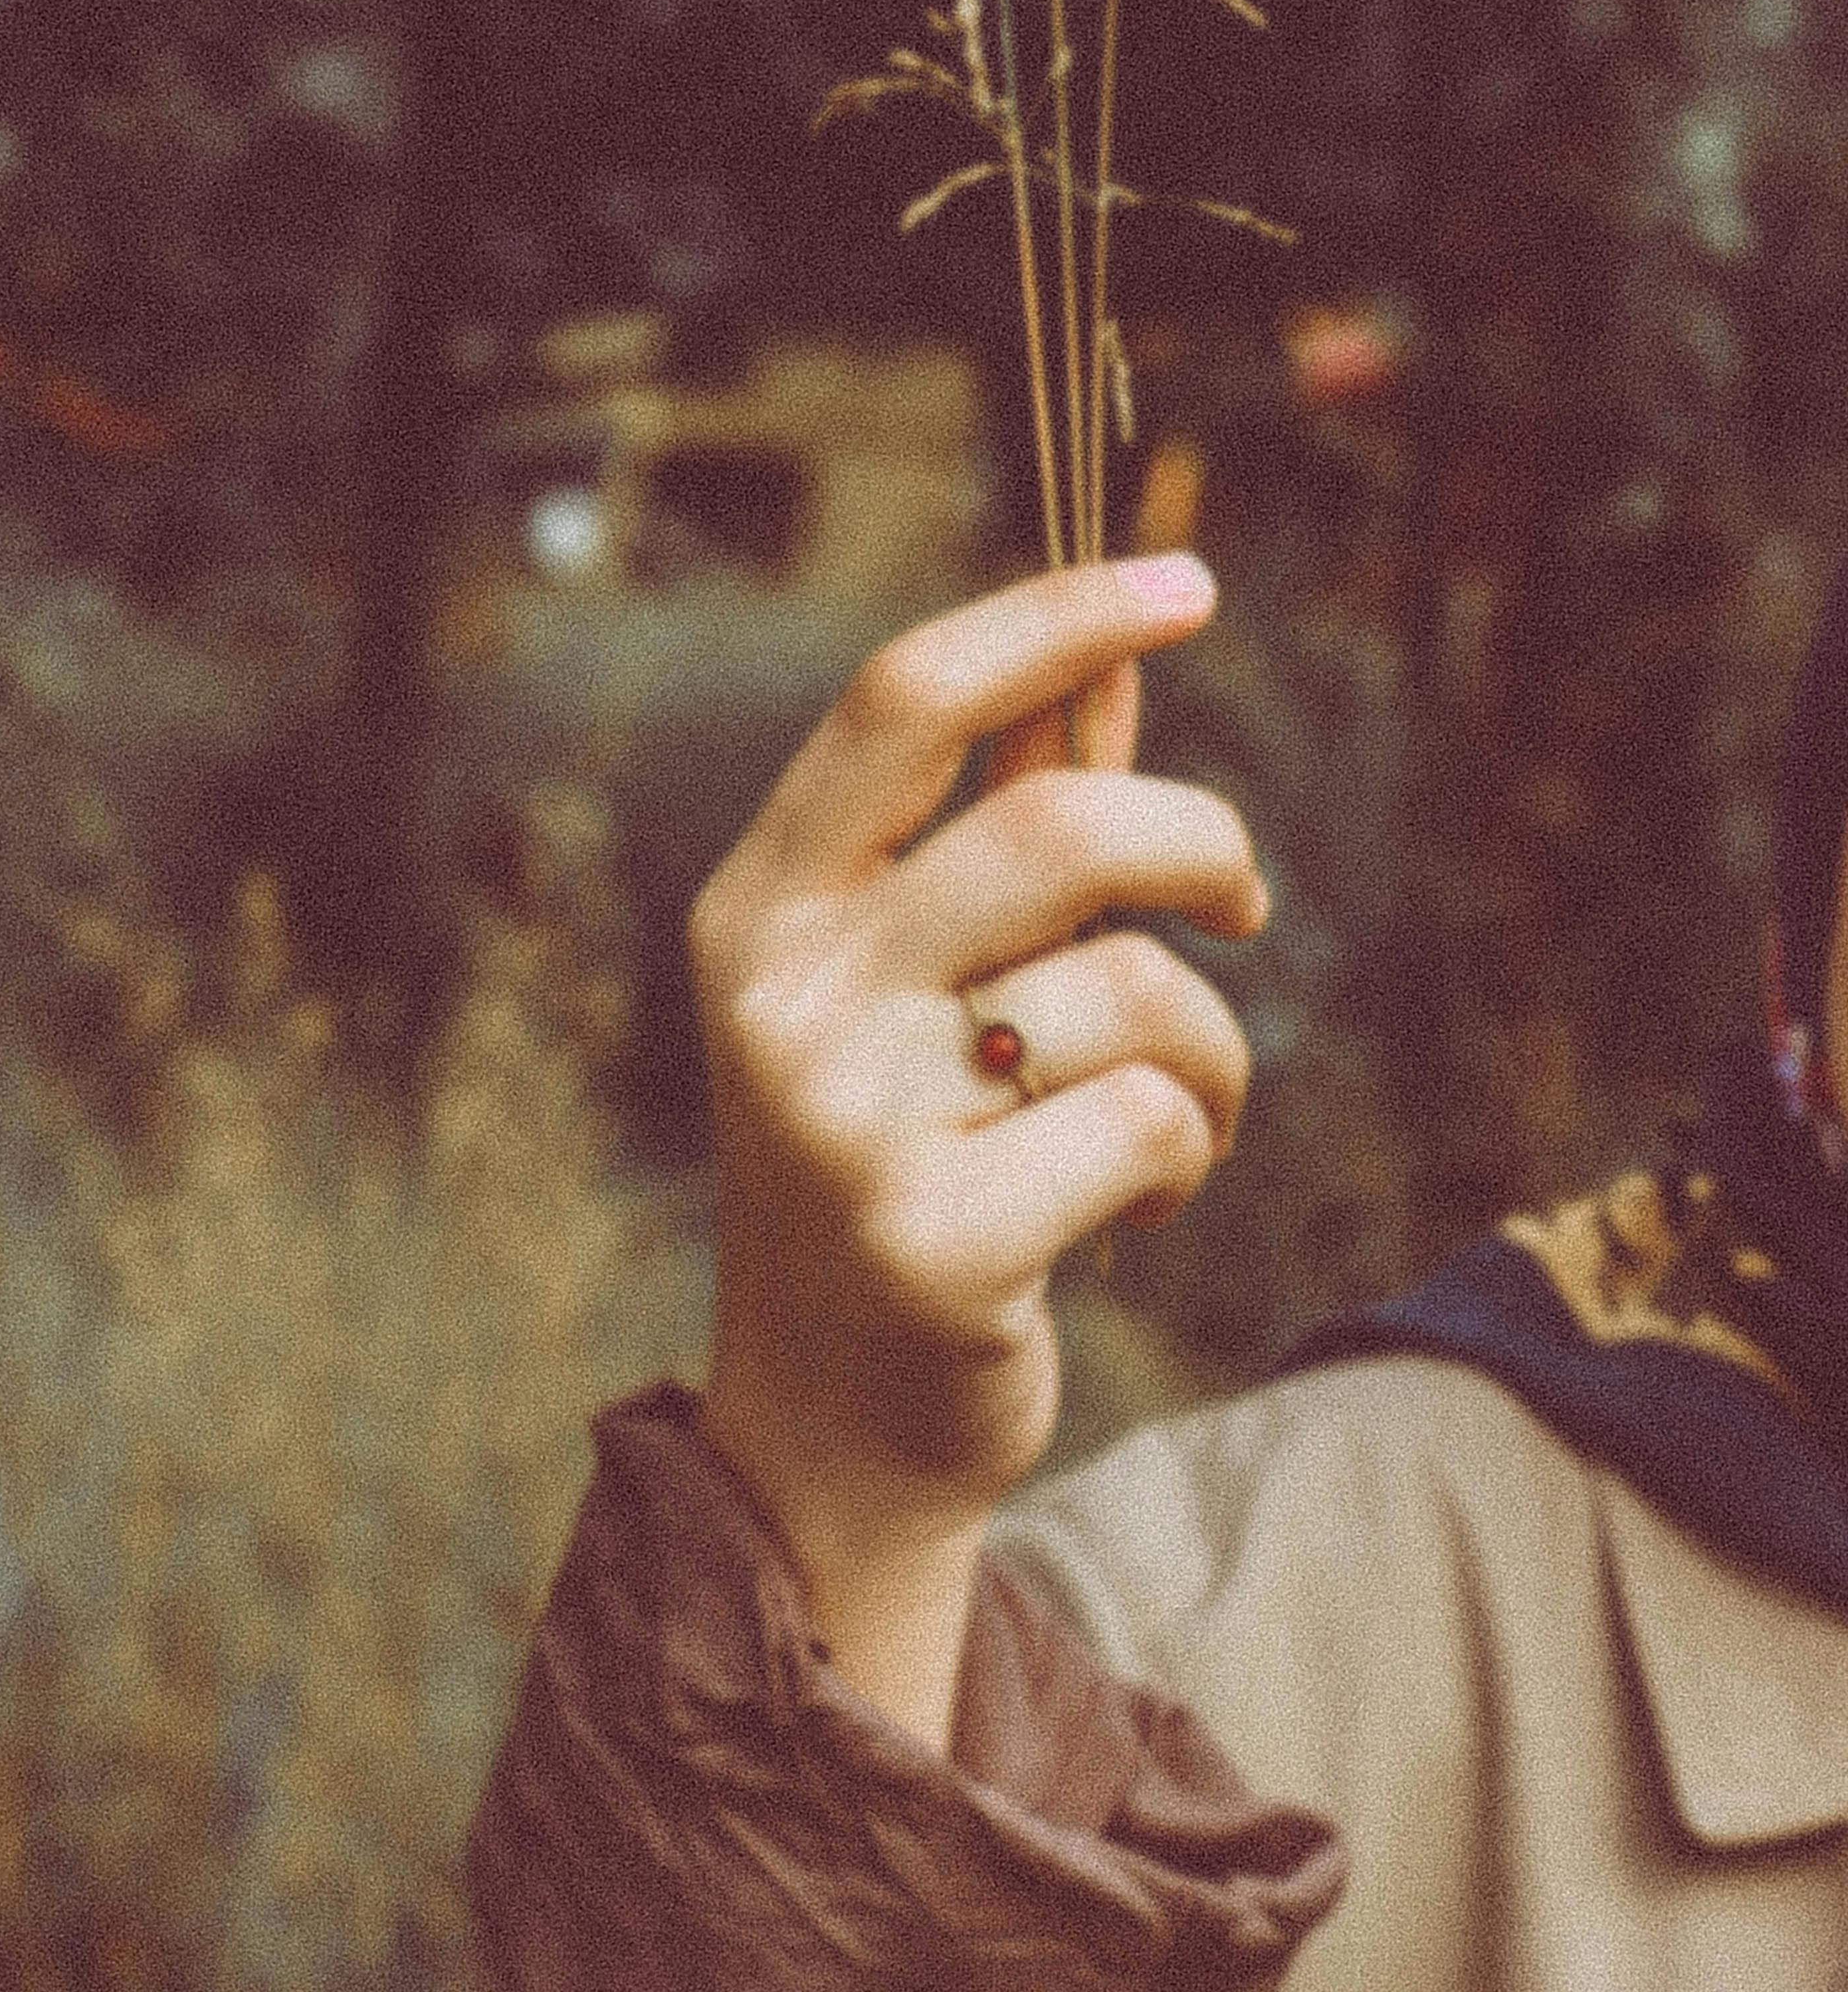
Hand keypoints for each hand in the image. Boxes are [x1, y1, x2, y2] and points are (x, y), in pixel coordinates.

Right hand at [692, 555, 1263, 1727]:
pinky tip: (1129, 1202)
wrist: (831, 1423)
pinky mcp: (930, 1245)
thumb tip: (1110, 669)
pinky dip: (1189, 1151)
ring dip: (1208, 1048)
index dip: (1055, 616)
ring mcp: (845, 1124)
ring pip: (1133, 990)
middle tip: (1243, 895)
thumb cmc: (904, 1154)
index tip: (1184, 583)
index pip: (907, 699)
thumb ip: (1005, 823)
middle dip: (1199, 846)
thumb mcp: (922, 980)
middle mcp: (781, 997)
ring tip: (1165, 1115)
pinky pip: (1154, 1122)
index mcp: (763, 904)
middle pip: (1057, 829)